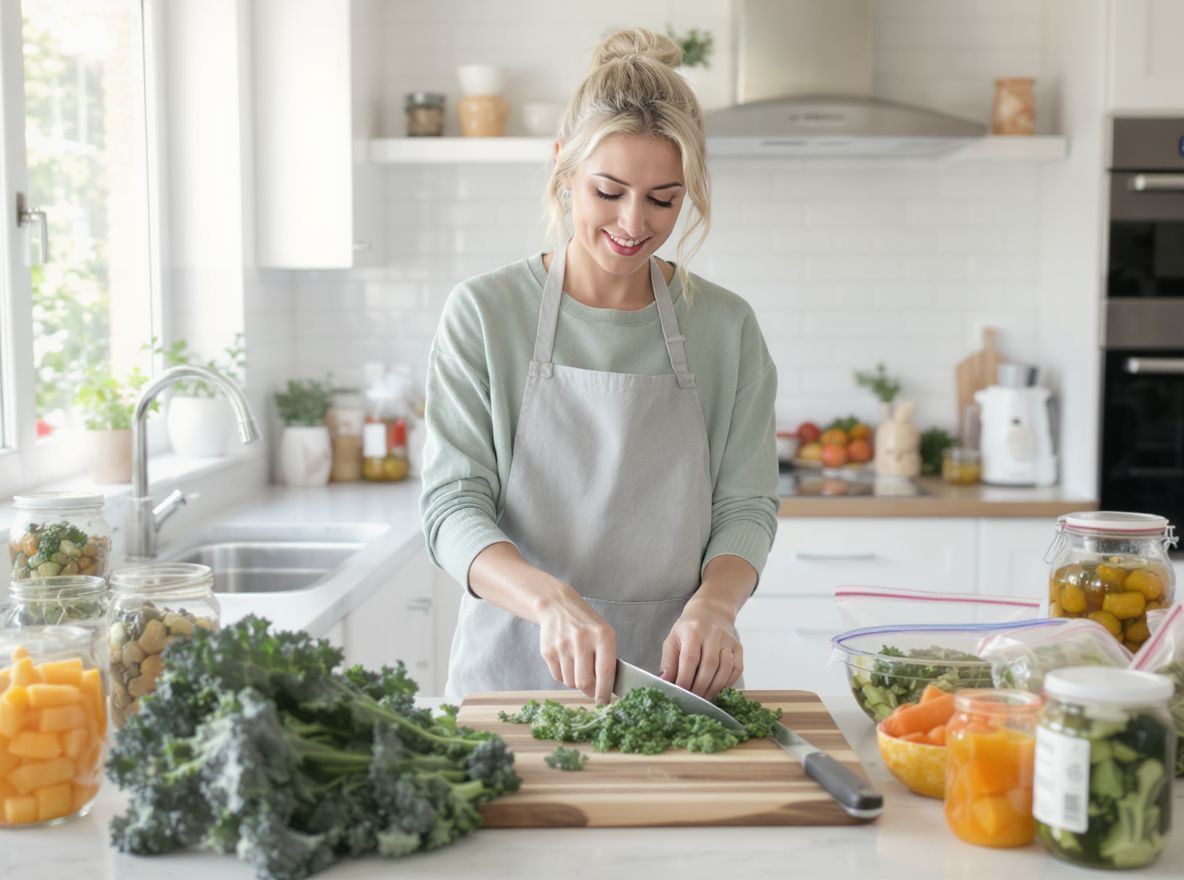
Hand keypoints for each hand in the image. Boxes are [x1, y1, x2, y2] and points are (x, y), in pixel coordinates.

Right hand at [537, 590, 616, 704]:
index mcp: (601, 635)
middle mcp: (581, 639)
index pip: (605, 671)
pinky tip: (566, 660)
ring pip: (570, 682)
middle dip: (589, 690)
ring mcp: (562, 645)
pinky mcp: (547, 651)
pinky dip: (564, 675)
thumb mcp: (603, 633)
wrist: (557, 606)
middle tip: (591, 687)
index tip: (605, 702)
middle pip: (584, 682)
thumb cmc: (586, 624)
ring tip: (577, 665)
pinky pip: (558, 676)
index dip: (605, 691)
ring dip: (575, 681)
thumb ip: (607, 659)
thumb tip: (606, 690)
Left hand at [660, 596, 743, 700]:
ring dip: (714, 688)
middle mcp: (713, 633)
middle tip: (693, 700)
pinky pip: (736, 669)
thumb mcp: (672, 640)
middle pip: (709, 666)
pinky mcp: (738, 647)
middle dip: (700, 687)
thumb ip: (668, 662)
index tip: (680, 693)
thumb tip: (664, 683)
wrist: (710, 611)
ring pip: (725, 669)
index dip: (685, 678)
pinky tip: (718, 689)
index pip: (690, 658)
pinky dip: (728, 683)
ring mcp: (728, 640)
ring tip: (705, 698)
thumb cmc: (688, 629)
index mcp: (692, 630)